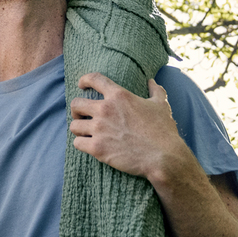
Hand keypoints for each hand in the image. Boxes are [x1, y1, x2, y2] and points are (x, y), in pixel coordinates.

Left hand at [69, 75, 187, 185]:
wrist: (163, 157)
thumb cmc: (163, 130)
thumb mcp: (161, 105)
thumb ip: (155, 90)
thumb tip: (151, 81)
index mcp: (119, 95)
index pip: (94, 79)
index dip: (84, 80)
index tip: (81, 85)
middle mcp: (105, 110)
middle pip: (76, 104)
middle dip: (77, 110)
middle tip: (82, 116)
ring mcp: (100, 129)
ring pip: (74, 125)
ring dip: (79, 129)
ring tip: (84, 133)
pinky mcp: (97, 148)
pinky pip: (77, 143)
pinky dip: (81, 144)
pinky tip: (88, 145)